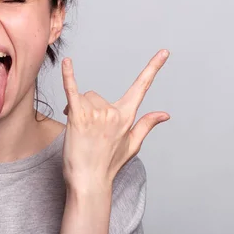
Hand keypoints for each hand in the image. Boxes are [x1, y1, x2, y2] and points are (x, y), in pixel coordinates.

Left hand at [60, 49, 169, 193]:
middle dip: (89, 108)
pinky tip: (68, 63)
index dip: (153, 68)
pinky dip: (68, 76)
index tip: (163, 52)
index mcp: (127, 117)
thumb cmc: (107, 165)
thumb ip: (146, 124)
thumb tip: (165, 114)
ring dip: (78, 109)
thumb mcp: (132, 145)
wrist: (88, 181)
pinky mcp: (78, 116)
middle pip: (97, 95)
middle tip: (85, 129)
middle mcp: (113, 113)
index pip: (142, 88)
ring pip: (85, 97)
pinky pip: (72, 91)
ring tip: (77, 130)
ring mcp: (96, 114)